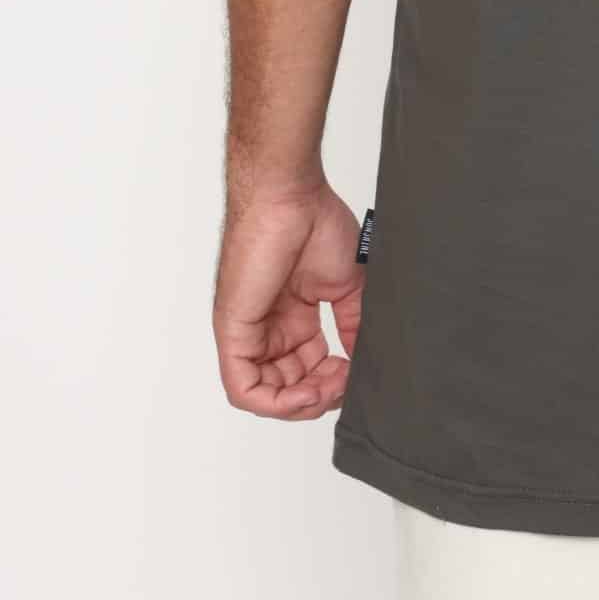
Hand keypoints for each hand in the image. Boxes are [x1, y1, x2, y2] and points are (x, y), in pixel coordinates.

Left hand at [213, 180, 363, 420]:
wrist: (290, 197)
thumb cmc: (314, 223)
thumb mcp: (346, 285)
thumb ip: (353, 324)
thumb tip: (364, 360)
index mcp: (292, 316)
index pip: (308, 368)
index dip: (333, 381)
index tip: (357, 372)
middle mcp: (268, 327)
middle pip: (289, 386)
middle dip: (320, 395)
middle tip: (346, 382)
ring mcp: (248, 330)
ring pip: (266, 394)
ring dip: (301, 402)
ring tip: (329, 387)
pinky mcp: (233, 331)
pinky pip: (243, 387)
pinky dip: (274, 402)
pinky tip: (305, 393)